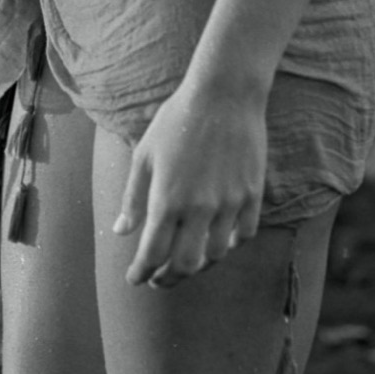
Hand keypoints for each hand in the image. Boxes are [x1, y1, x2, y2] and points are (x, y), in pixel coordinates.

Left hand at [112, 81, 266, 287]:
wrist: (224, 95)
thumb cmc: (177, 120)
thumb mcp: (145, 154)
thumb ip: (133, 197)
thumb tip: (122, 231)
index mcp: (167, 200)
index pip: (152, 254)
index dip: (141, 272)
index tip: (135, 278)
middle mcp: (199, 208)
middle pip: (185, 265)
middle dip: (168, 279)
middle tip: (159, 279)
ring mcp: (229, 203)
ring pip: (216, 255)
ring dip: (198, 266)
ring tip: (187, 262)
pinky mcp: (252, 194)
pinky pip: (244, 235)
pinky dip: (230, 246)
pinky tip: (219, 243)